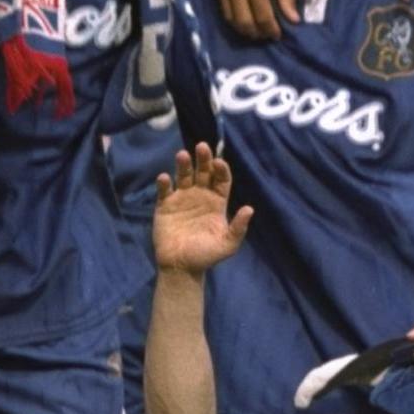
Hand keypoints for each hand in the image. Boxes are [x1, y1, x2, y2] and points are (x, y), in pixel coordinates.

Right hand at [153, 141, 252, 273]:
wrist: (181, 267)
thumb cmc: (206, 255)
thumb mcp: (227, 245)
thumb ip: (238, 228)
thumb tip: (250, 209)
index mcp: (217, 202)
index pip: (221, 179)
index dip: (221, 170)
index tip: (219, 162)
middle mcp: (200, 196)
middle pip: (203, 172)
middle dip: (203, 159)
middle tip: (202, 147)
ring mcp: (182, 198)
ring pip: (184, 176)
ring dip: (183, 165)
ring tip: (182, 155)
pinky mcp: (164, 205)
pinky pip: (164, 191)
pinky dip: (164, 183)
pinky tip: (165, 179)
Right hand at [213, 0, 295, 39]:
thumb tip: (293, 20)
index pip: (261, 18)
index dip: (271, 30)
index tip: (278, 34)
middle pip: (243, 23)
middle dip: (256, 33)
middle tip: (266, 34)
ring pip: (229, 17)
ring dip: (243, 28)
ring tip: (255, 29)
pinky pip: (221, 5)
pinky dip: (232, 15)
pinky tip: (242, 14)